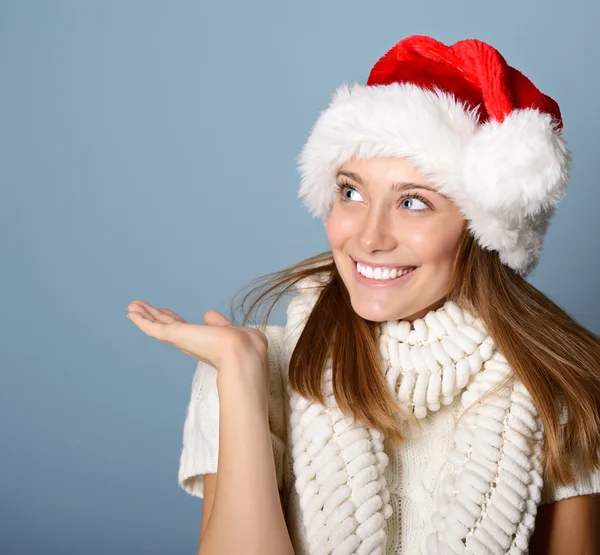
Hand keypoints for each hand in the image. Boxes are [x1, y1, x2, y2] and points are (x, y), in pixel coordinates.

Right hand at [126, 300, 268, 372]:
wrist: (242, 354)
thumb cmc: (246, 347)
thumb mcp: (233, 331)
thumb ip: (220, 324)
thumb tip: (208, 315)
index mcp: (204, 341)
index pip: (184, 328)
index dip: (173, 319)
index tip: (164, 312)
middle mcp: (190, 342)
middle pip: (167, 326)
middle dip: (154, 317)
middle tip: (140, 308)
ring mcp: (181, 340)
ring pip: (157, 326)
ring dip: (144, 315)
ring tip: (131, 306)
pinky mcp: (174, 336)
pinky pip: (153, 327)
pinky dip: (141, 320)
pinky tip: (132, 312)